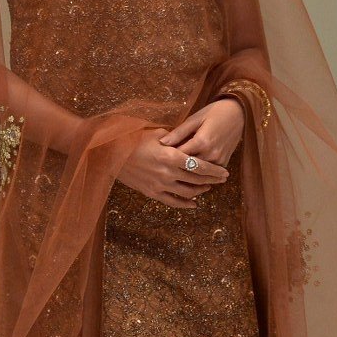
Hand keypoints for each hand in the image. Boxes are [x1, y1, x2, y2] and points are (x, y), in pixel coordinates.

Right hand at [117, 119, 231, 209]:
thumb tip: (191, 139)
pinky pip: (173, 201)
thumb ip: (177, 138)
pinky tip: (194, 203)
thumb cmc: (134, 138)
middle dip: (212, 180)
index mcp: (171, 156)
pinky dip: (185, 203)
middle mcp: (168, 173)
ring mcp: (160, 185)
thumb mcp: (158, 133)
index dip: (214, 170)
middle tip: (222, 179)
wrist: (111, 152)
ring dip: (200, 190)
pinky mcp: (152, 192)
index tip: (225, 172)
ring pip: (187, 192)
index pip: (200, 166)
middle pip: (197, 179)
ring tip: (208, 187)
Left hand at [159, 97, 245, 169]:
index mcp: (201, 142)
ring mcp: (219, 160)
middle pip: (187, 168)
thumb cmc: (215, 112)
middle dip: (175, 168)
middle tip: (164, 166)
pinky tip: (191, 171)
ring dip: (187, 172)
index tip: (159, 157)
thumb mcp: (195, 119)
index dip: (167, 157)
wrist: (239, 114)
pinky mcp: (224, 163)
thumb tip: (162, 142)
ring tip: (175, 170)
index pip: (178, 156)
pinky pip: (208, 173)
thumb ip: (179, 132)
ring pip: (198, 173)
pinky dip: (199, 172)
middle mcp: (211, 154)